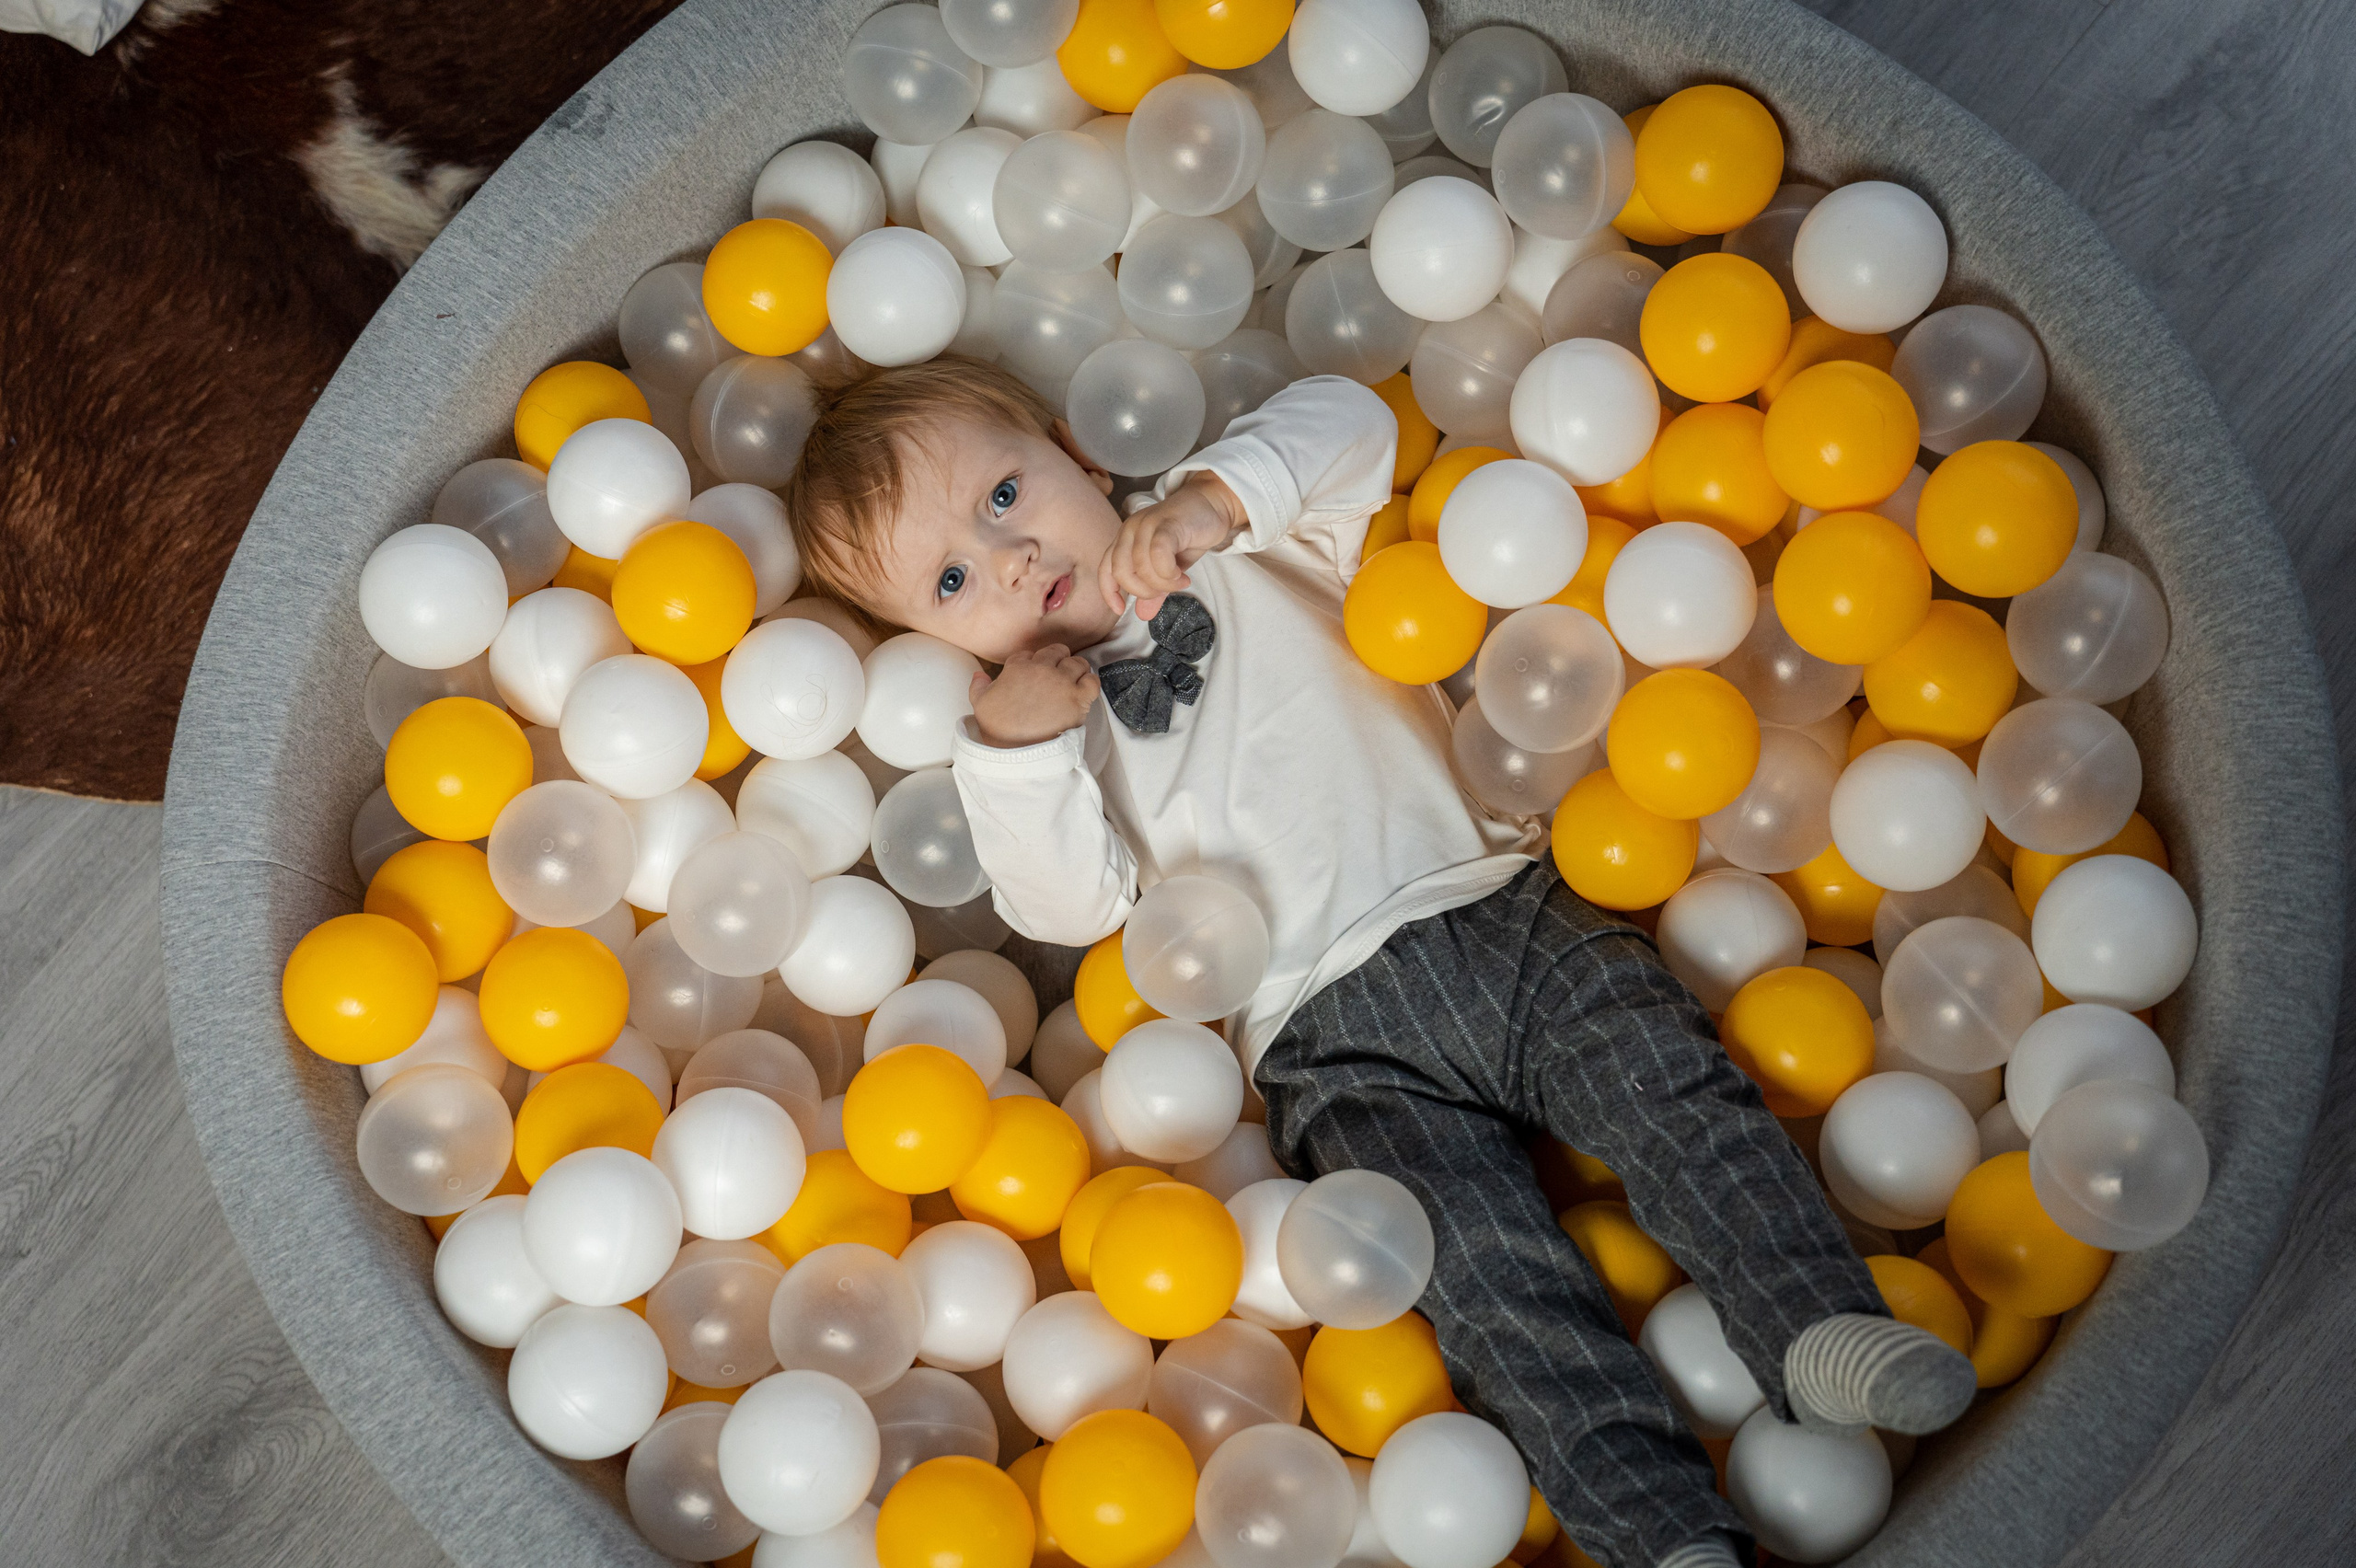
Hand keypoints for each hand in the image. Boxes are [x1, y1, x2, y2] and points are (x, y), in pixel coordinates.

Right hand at [969, 644, 1100, 748]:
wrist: (1018, 750)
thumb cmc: (998, 728)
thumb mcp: (979, 703)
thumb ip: (978, 685)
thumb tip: (979, 674)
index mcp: (1018, 667)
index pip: (1029, 653)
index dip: (1033, 662)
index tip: (1034, 674)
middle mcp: (1041, 668)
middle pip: (1056, 652)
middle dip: (1057, 660)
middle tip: (1057, 674)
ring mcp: (1062, 682)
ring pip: (1077, 662)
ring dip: (1076, 669)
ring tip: (1073, 681)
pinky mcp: (1078, 698)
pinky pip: (1092, 681)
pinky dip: (1090, 683)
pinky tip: (1084, 690)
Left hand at [1099, 471, 1248, 620]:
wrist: (1212, 503)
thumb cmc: (1188, 534)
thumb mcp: (1169, 568)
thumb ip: (1156, 589)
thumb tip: (1143, 615)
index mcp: (1125, 540)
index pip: (1106, 570)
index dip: (1109, 592)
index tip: (1121, 609)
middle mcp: (1130, 530)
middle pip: (1121, 572)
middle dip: (1143, 591)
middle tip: (1165, 591)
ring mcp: (1147, 524)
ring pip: (1142, 567)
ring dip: (1163, 583)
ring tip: (1180, 582)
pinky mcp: (1166, 523)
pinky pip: (1158, 554)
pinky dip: (1168, 572)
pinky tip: (1181, 575)